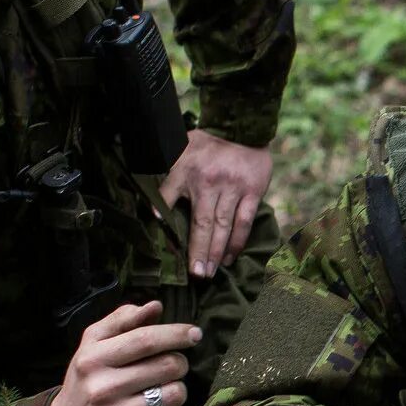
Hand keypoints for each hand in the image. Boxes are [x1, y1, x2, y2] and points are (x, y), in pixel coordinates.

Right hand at [48, 301, 203, 405]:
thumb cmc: (88, 381)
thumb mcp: (93, 347)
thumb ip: (121, 322)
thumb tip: (155, 306)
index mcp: (93, 360)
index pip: (145, 340)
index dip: (176, 334)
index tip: (195, 333)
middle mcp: (102, 389)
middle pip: (167, 365)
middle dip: (179, 362)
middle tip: (172, 366)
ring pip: (175, 394)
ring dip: (177, 389)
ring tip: (162, 390)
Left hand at [159, 129, 273, 279]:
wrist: (240, 129)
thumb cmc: (205, 145)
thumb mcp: (178, 154)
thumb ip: (167, 182)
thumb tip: (152, 212)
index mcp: (189, 173)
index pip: (176, 204)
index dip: (172, 228)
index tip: (169, 250)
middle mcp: (211, 183)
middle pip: (204, 223)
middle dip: (199, 252)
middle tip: (197, 276)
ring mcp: (234, 189)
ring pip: (225, 225)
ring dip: (217, 251)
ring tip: (211, 272)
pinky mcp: (253, 192)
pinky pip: (245, 221)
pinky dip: (237, 241)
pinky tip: (230, 256)